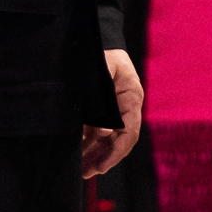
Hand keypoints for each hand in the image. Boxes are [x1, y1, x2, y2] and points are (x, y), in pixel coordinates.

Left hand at [81, 49, 143, 177]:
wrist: (96, 38)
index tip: (103, 166)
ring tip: (83, 171)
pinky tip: (80, 155)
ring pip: (109, 139)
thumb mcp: (102, 73)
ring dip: (97, 155)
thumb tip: (103, 131)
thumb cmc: (101, 53)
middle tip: (89, 173)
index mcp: (131, 97)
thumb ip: (103, 102)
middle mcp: (126, 107)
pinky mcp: (104, 110)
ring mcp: (115, 109)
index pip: (129, 131)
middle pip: (120, 140)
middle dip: (105, 159)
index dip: (117, 152)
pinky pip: (99, 132)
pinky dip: (90, 145)